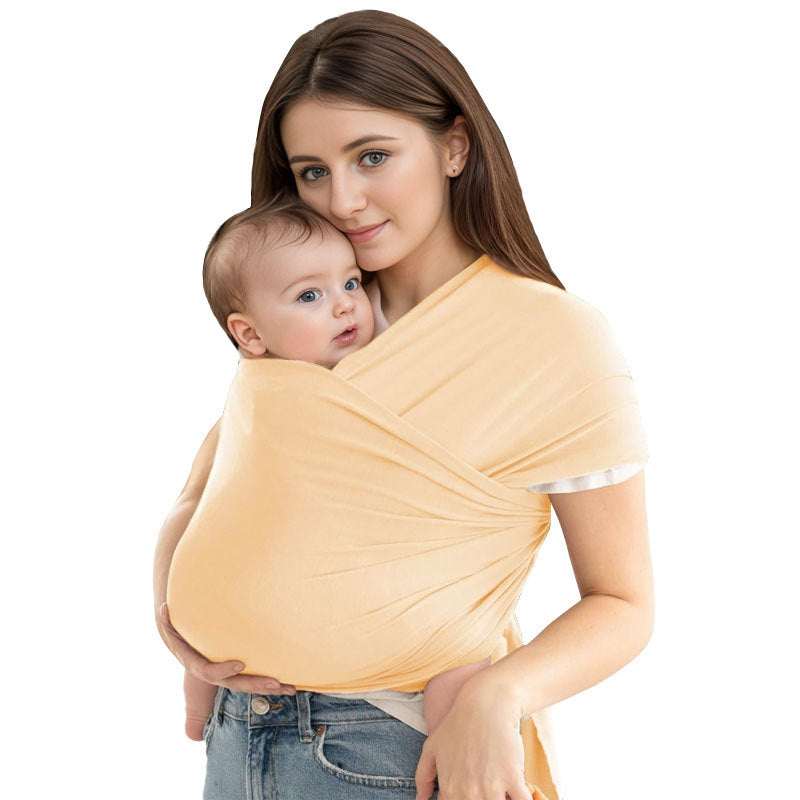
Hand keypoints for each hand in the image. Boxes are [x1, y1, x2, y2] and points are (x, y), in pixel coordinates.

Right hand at [157, 602, 296, 695]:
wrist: (192, 647)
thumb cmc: (183, 635)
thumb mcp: (172, 629)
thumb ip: (167, 621)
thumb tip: (164, 607)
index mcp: (199, 666)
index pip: (210, 673)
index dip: (224, 670)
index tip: (240, 663)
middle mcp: (217, 675)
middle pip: (236, 684)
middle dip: (255, 684)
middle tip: (274, 682)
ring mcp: (231, 675)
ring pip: (251, 685)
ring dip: (270, 686)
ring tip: (290, 687)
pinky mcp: (243, 672)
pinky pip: (259, 679)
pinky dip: (275, 684)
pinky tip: (294, 685)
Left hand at [415, 678, 532, 799]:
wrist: (486, 703)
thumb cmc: (458, 723)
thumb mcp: (432, 746)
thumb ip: (423, 776)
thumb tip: (421, 799)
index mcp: (450, 789)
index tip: (474, 791)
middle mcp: (468, 792)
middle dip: (484, 799)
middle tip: (489, 787)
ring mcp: (490, 787)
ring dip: (503, 799)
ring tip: (504, 788)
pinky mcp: (513, 778)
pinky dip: (523, 799)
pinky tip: (521, 791)